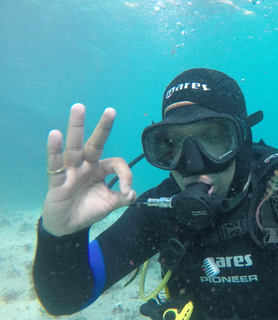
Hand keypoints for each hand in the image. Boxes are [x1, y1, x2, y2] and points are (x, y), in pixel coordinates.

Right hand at [42, 103, 136, 235]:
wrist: (67, 226)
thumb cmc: (87, 210)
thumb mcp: (109, 204)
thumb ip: (122, 198)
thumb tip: (132, 193)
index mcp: (99, 169)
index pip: (115, 163)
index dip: (125, 174)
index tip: (126, 190)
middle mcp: (85, 166)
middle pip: (95, 143)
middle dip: (103, 128)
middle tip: (111, 111)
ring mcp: (70, 171)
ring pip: (75, 147)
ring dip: (77, 127)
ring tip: (79, 108)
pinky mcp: (57, 180)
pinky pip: (55, 164)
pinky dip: (54, 150)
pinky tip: (54, 135)